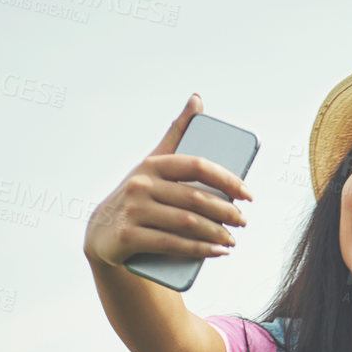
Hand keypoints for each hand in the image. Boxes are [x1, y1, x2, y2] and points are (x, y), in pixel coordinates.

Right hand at [84, 93, 252, 270]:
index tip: (248, 195)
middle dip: (226, 212)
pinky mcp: (128, 237)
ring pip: (186, 223)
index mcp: (153, 164)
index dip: (227, 179)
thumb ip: (177, 134)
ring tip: (232, 240)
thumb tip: (197, 99)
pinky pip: (171, 244)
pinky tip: (217, 252)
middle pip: (195, 198)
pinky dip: (199, 250)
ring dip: (216, 234)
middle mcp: (141, 184)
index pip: (197, 166)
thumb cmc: (138, 195)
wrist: (103, 232)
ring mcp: (133, 210)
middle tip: (243, 222)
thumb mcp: (154, 164)